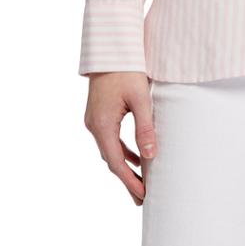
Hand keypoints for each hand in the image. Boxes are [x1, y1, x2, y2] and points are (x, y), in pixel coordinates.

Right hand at [83, 71, 156, 204]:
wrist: (110, 48)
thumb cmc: (126, 70)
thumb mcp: (140, 98)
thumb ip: (145, 127)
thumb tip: (151, 154)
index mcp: (102, 125)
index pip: (116, 163)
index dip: (130, 181)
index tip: (143, 195)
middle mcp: (94, 125)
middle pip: (111, 160)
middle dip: (127, 179)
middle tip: (142, 197)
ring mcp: (94, 120)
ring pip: (110, 150)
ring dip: (125, 165)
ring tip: (141, 181)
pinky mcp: (98, 113)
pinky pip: (109, 138)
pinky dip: (122, 149)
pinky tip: (135, 155)